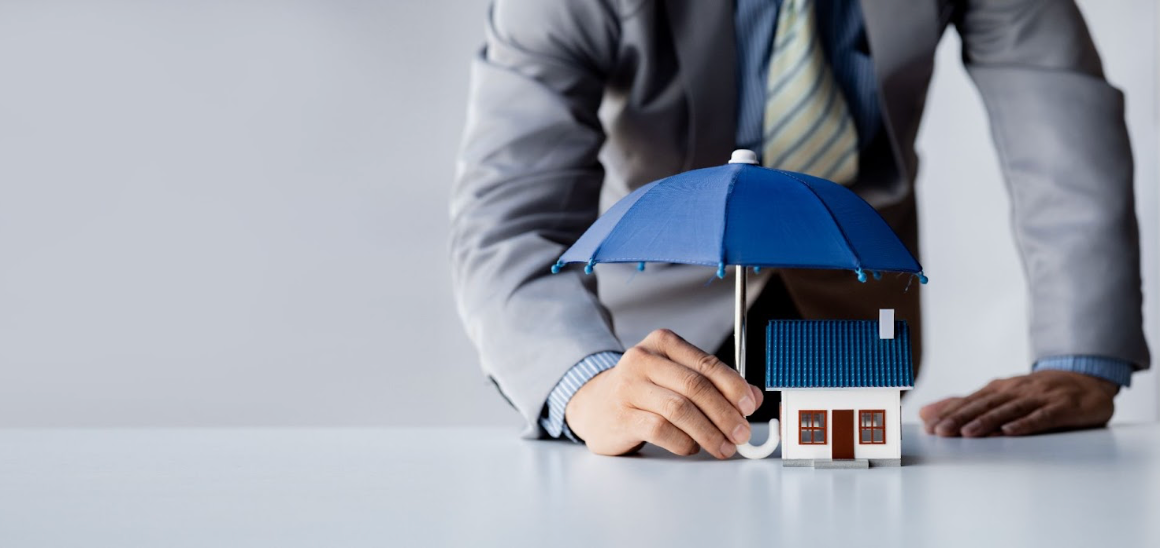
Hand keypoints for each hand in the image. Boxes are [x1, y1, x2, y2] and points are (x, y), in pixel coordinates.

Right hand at [565, 329, 763, 458]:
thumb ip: (715, 384)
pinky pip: (661, 430)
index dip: (733, 386)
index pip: (706, 363)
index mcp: (662, 343)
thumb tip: (753, 398)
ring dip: (709, 432)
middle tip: (741, 434)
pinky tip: (692, 447)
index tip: (749, 406)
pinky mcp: (621, 415)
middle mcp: (642, 359)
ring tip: (723, 446)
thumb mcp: (677, 377)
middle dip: (725, 414)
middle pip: (695, 387)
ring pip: (679, 409)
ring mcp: (628, 387)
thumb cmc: (643, 390)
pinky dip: (683, 442)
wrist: (595, 404)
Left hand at [919, 370, 1118, 436]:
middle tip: (940, 431)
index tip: (929, 425)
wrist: (1087, 379)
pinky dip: (1025, 423)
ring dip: (987, 421)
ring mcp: (1039, 397)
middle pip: (985, 405)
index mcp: (1000, 389)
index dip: (949, 413)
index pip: (970, 401)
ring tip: (967, 432)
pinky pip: (1042, 416)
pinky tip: (1010, 431)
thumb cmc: (1038, 392)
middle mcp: (1016, 390)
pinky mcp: (1062, 407)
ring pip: (1009, 410)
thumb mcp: (1001, 395)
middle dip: (961, 418)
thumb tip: (926, 412)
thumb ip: (965, 405)